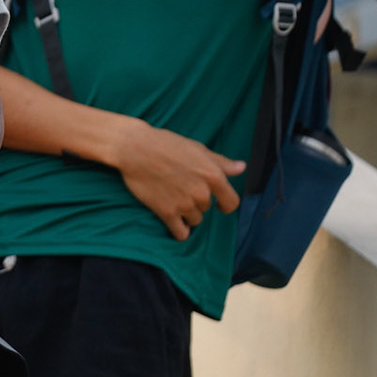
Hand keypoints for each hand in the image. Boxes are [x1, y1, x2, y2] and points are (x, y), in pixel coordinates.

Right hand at [105, 119, 243, 240]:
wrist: (135, 148)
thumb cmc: (166, 144)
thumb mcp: (197, 149)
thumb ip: (221, 162)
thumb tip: (242, 167)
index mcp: (213, 176)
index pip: (231, 203)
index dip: (225, 205)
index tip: (219, 205)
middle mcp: (202, 193)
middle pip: (207, 209)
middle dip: (197, 202)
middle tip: (181, 189)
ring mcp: (184, 204)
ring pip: (194, 220)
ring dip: (187, 214)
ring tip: (173, 199)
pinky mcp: (166, 212)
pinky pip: (180, 233)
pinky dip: (180, 231)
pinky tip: (175, 224)